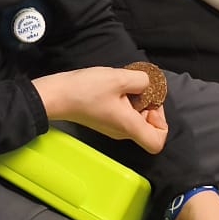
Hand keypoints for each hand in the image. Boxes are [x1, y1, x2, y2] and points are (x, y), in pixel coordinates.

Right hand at [34, 67, 168, 154]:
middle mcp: (122, 131)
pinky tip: (116, 86)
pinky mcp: (103, 119)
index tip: (152, 102)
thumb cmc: (85, 90)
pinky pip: (124, 114)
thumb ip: (142, 80)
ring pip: (136, 119)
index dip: (162, 122)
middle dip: (150, 105)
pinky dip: (126, 100)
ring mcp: (112, 127)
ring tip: (125, 83)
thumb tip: (148, 84)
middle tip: (139, 86)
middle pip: (148, 127)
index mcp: (129, 126)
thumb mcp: (119, 78)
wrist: (56, 96)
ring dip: (137, 100)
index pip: (157, 141)